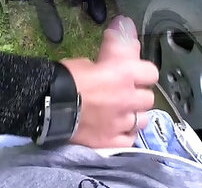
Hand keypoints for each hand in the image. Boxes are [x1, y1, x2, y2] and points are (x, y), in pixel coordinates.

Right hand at [60, 23, 158, 147]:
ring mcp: (121, 122)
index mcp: (124, 74)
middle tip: (126, 93)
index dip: (144, 73)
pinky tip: (118, 129)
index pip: (151, 72)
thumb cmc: (67, 77)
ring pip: (142, 120)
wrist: (49, 104)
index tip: (137, 73)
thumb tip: (109, 61)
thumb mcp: (88, 61)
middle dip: (139, 95)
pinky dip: (125, 134)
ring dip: (135, 115)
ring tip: (123, 112)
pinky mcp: (111, 140)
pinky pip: (129, 139)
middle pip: (148, 98)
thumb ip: (106, 64)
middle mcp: (128, 98)